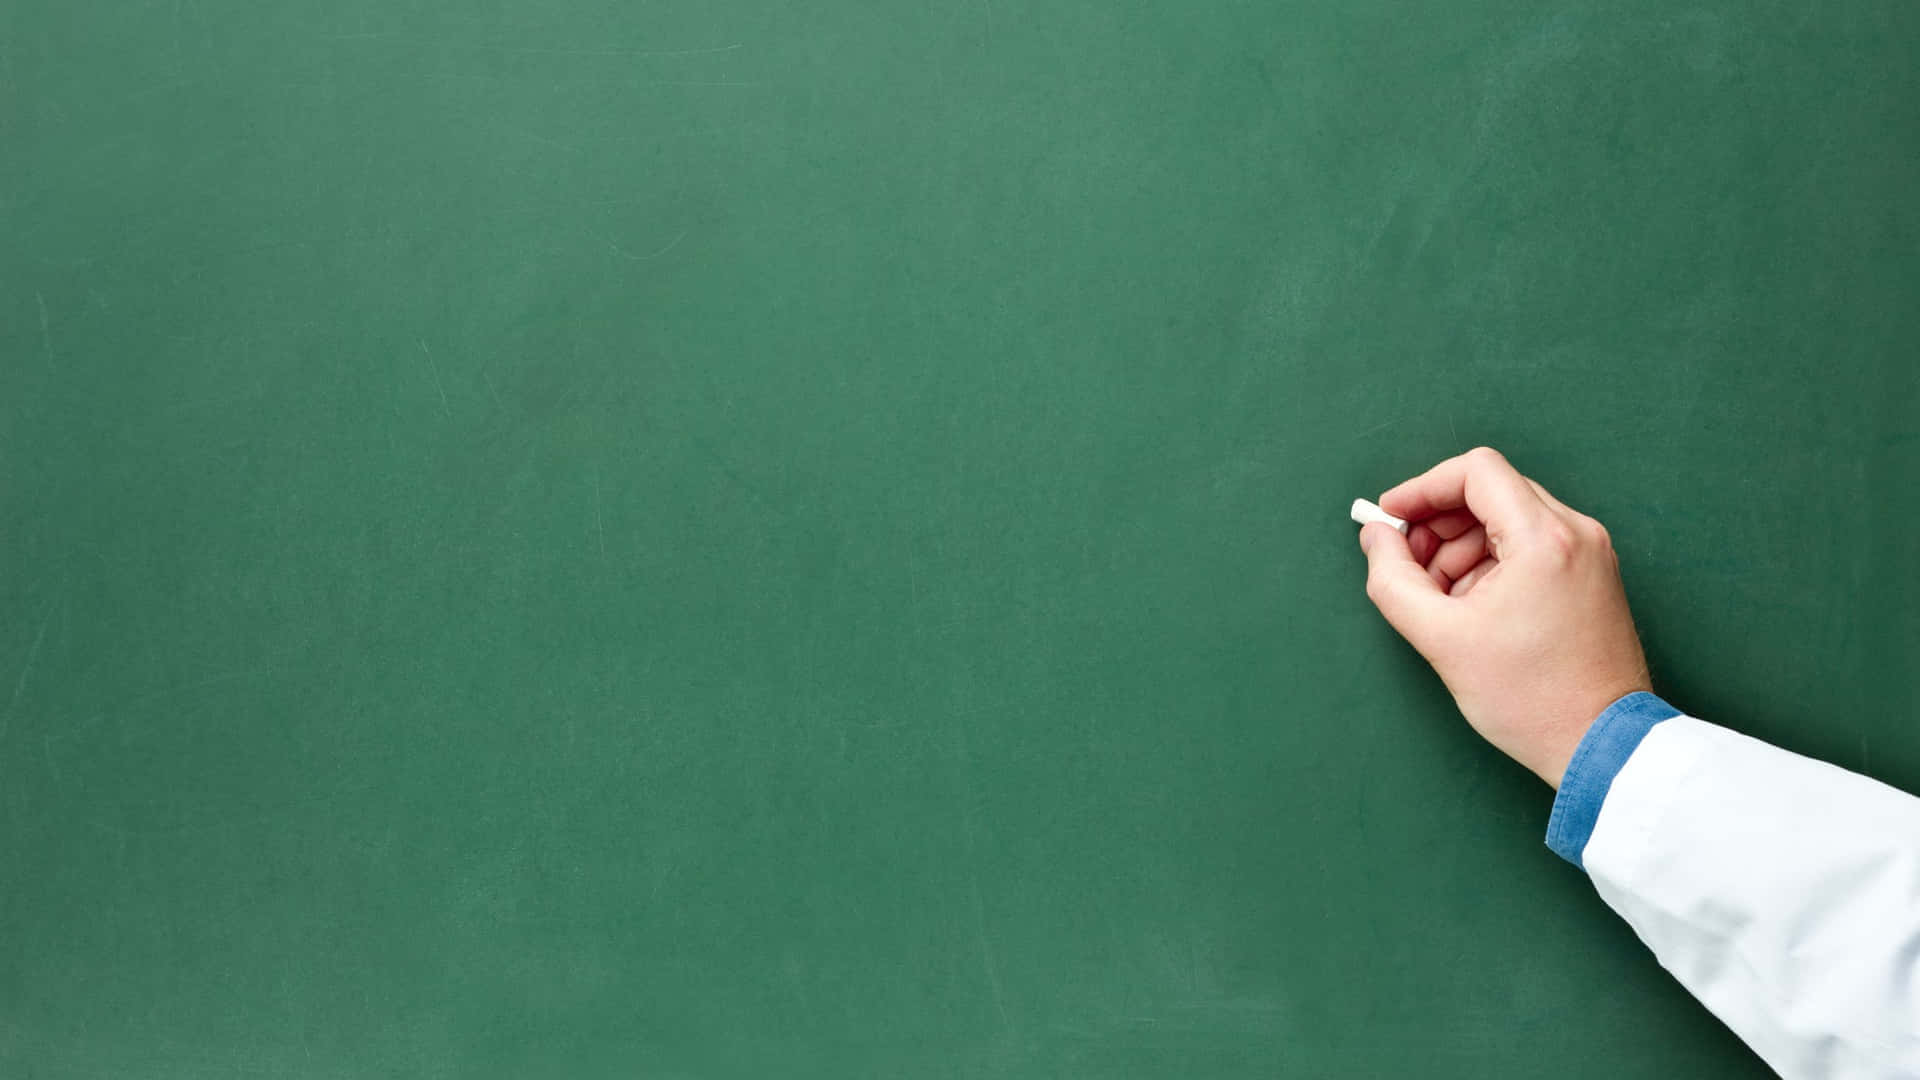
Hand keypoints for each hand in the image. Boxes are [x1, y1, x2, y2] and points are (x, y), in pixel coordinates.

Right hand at [1356, 448, 1650, 788]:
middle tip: (1406, 565)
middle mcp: (1576, 534)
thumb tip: (1376, 538)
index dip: (1422, 488)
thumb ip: (1393, 578)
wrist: (1601, 746)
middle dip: (1438, 523)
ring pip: (1508, 520)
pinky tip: (1471, 608)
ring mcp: (1590, 554)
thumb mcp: (1441, 638)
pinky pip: (1530, 546)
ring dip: (1461, 547)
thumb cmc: (1531, 699)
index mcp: (1545, 539)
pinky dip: (1491, 564)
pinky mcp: (1592, 577)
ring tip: (1439, 600)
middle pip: (1490, 492)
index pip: (1475, 472)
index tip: (1390, 517)